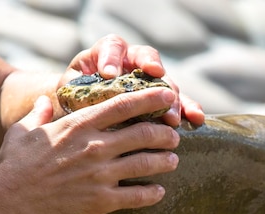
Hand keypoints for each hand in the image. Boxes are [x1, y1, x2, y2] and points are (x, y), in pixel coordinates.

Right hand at [0, 87, 180, 213]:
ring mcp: (100, 174)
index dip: (151, 98)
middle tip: (174, 136)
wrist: (4, 200)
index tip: (168, 93)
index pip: (124, 105)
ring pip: (147, 163)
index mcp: (79, 125)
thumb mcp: (24, 130)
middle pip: (144, 134)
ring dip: (165, 161)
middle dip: (165, 134)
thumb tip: (44, 100)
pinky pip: (137, 196)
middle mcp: (95, 146)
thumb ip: (39, 113)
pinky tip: (159, 192)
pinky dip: (152, 193)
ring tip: (173, 161)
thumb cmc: (12, 164)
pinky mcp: (101, 201)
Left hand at [61, 34, 204, 125]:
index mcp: (106, 54)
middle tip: (154, 80)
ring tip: (171, 117)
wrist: (86, 113)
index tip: (109, 73)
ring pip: (165, 82)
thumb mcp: (69, 94)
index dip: (112, 57)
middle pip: (147, 59)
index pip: (112, 46)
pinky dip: (188, 108)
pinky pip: (179, 101)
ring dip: (171, 98)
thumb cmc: (74, 101)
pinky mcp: (163, 100)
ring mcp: (150, 81)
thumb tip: (70, 103)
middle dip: (151, 71)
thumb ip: (73, 93)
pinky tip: (195, 118)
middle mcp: (132, 62)